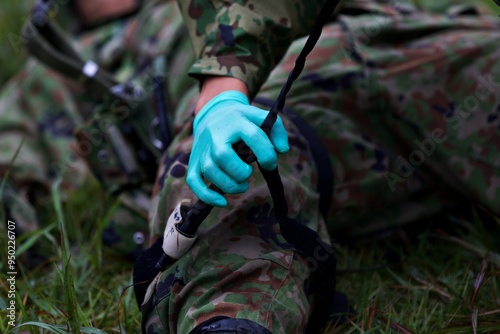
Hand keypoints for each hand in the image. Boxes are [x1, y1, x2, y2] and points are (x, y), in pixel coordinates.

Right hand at [187, 90, 288, 206]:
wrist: (214, 113)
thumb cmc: (243, 121)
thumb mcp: (261, 118)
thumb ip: (277, 131)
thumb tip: (282, 150)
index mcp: (237, 121)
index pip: (253, 136)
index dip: (266, 153)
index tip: (270, 163)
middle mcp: (217, 134)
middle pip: (223, 155)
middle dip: (240, 172)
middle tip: (248, 174)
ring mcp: (203, 148)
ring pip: (209, 170)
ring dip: (228, 184)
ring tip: (241, 185)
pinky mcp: (194, 161)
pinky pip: (193, 180)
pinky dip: (206, 195)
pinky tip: (222, 201)